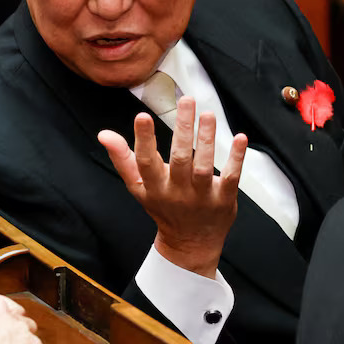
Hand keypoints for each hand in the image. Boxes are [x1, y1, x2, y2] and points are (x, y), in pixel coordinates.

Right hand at [97, 97, 247, 277]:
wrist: (190, 242)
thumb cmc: (162, 207)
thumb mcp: (137, 187)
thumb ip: (122, 159)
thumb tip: (104, 134)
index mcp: (153, 188)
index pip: (145, 162)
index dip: (144, 140)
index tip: (142, 116)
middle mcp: (176, 193)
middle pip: (179, 158)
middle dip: (183, 129)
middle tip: (186, 101)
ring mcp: (202, 197)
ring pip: (205, 166)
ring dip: (207, 139)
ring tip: (207, 114)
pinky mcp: (224, 200)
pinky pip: (231, 177)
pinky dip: (236, 158)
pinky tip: (239, 138)